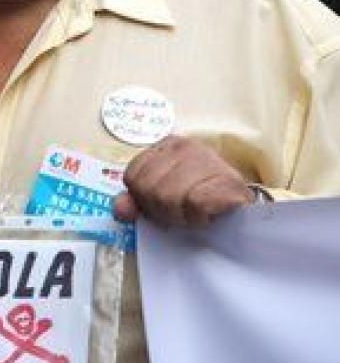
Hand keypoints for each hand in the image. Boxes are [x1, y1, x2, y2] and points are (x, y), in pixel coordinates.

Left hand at [113, 135, 254, 227]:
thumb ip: (137, 199)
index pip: (132, 177)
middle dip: (162, 210)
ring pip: (169, 197)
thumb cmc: (200, 197)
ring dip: (182, 216)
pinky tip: (208, 214)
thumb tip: (120, 208)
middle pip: (149, 189)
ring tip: (195, 213)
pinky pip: (194, 203)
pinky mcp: (226, 180)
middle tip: (182, 211)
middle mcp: (183, 146)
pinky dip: (198, 217)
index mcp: (164, 146)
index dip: (144, 199)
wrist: (242, 206)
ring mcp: (206, 159)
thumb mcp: (162, 195)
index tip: (164, 205)